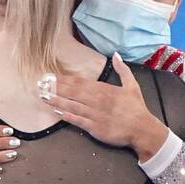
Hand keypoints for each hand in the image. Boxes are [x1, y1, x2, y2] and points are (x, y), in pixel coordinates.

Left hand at [45, 52, 168, 158]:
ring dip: (57, 100)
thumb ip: (122, 69)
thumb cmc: (136, 108)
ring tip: (43, 95)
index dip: (65, 79)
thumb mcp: (132, 85)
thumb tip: (116, 54)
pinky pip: (77, 120)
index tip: (53, 76)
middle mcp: (97, 100)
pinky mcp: (95, 127)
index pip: (81, 82)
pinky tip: (56, 111)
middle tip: (41, 83)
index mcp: (104, 89)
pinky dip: (66, 115)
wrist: (142, 129)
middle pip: (73, 92)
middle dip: (56, 87)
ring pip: (72, 105)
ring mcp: (95, 114)